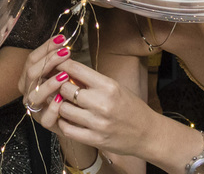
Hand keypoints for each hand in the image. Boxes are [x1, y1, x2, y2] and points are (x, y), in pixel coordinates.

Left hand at [21, 37, 152, 161]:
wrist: (147, 134)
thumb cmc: (130, 107)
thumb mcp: (115, 87)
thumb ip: (92, 80)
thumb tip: (66, 69)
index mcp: (108, 86)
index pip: (76, 69)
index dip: (62, 65)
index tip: (56, 65)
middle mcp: (102, 104)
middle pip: (65, 89)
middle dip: (59, 86)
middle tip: (58, 86)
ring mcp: (97, 123)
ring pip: (63, 109)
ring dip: (60, 105)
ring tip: (63, 103)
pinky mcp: (95, 139)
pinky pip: (68, 129)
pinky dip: (63, 122)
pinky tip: (67, 119)